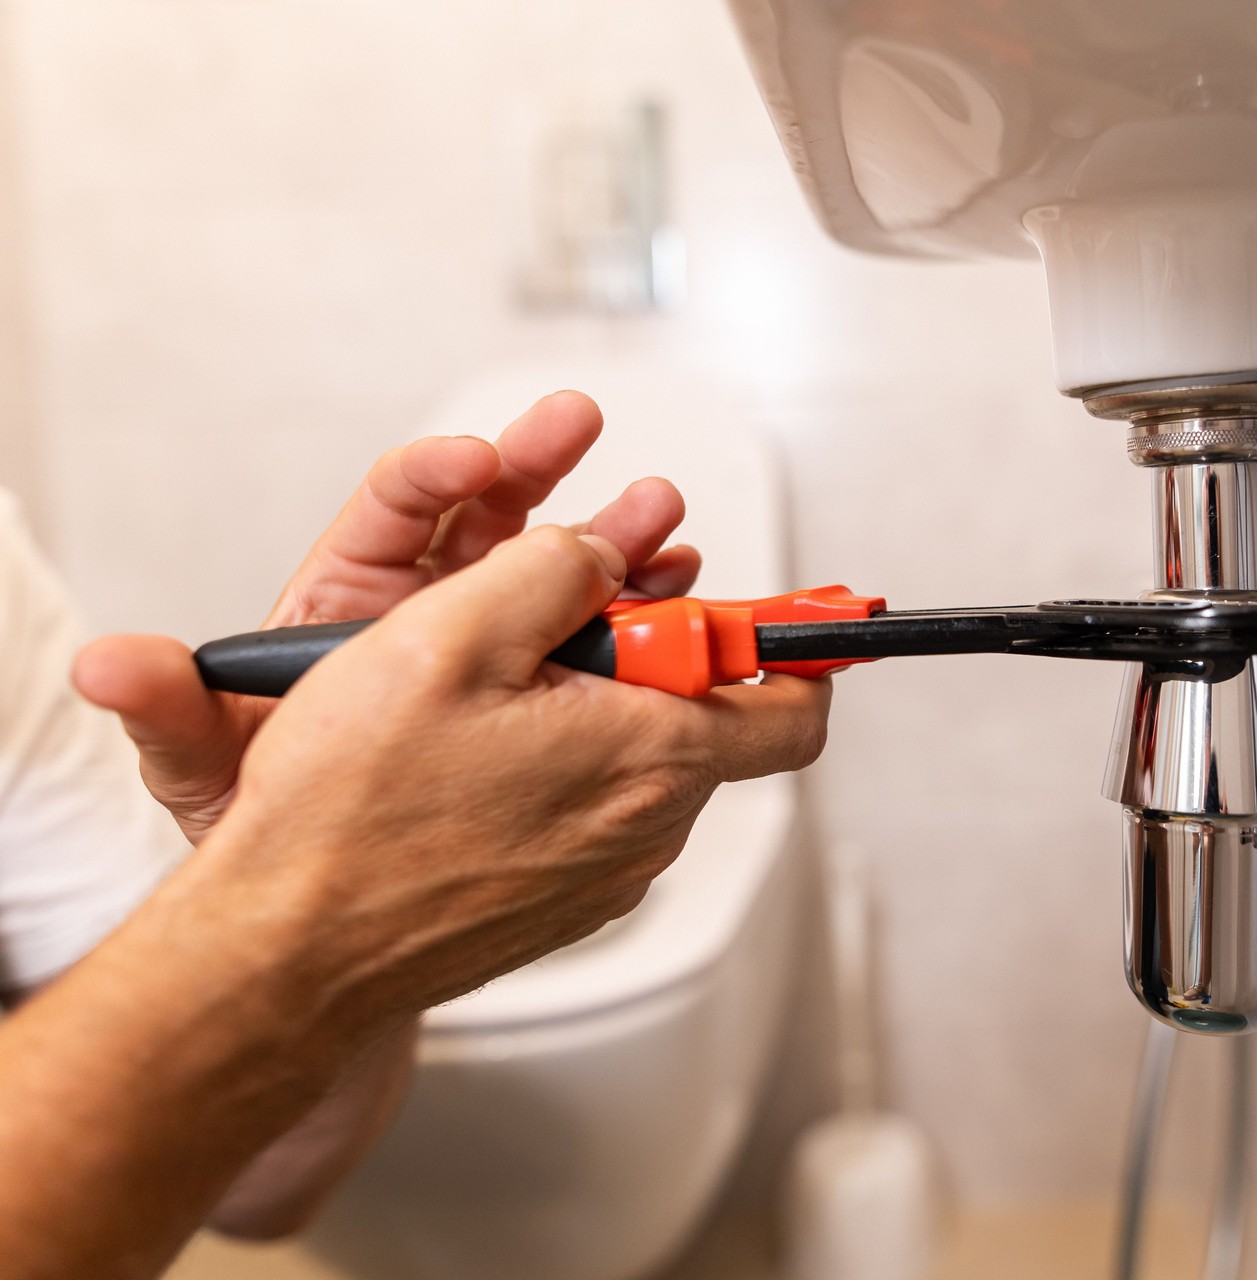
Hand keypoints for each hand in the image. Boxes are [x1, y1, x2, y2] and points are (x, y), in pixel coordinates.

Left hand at [73, 391, 700, 842]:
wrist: (334, 913)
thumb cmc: (269, 822)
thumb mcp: (209, 766)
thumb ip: (171, 711)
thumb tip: (113, 669)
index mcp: (347, 601)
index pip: (396, 511)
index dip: (437, 475)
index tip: (476, 460)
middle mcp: (422, 613)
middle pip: (488, 514)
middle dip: (541, 465)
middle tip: (577, 428)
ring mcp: (491, 654)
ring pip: (557, 569)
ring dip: (610, 536)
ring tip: (657, 512)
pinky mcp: (542, 700)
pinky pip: (596, 641)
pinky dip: (638, 612)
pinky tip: (672, 591)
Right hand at [168, 524, 829, 1020]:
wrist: (285, 951)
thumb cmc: (352, 812)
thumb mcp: (450, 634)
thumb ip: (554, 569)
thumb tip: (604, 552)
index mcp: (651, 758)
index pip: (793, 705)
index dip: (787, 643)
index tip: (769, 608)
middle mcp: (648, 829)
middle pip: (701, 713)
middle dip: (645, 650)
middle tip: (553, 622)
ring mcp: (606, 874)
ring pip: (638, 756)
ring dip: (591, 704)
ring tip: (485, 689)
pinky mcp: (559, 900)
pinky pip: (590, 808)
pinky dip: (556, 762)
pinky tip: (468, 752)